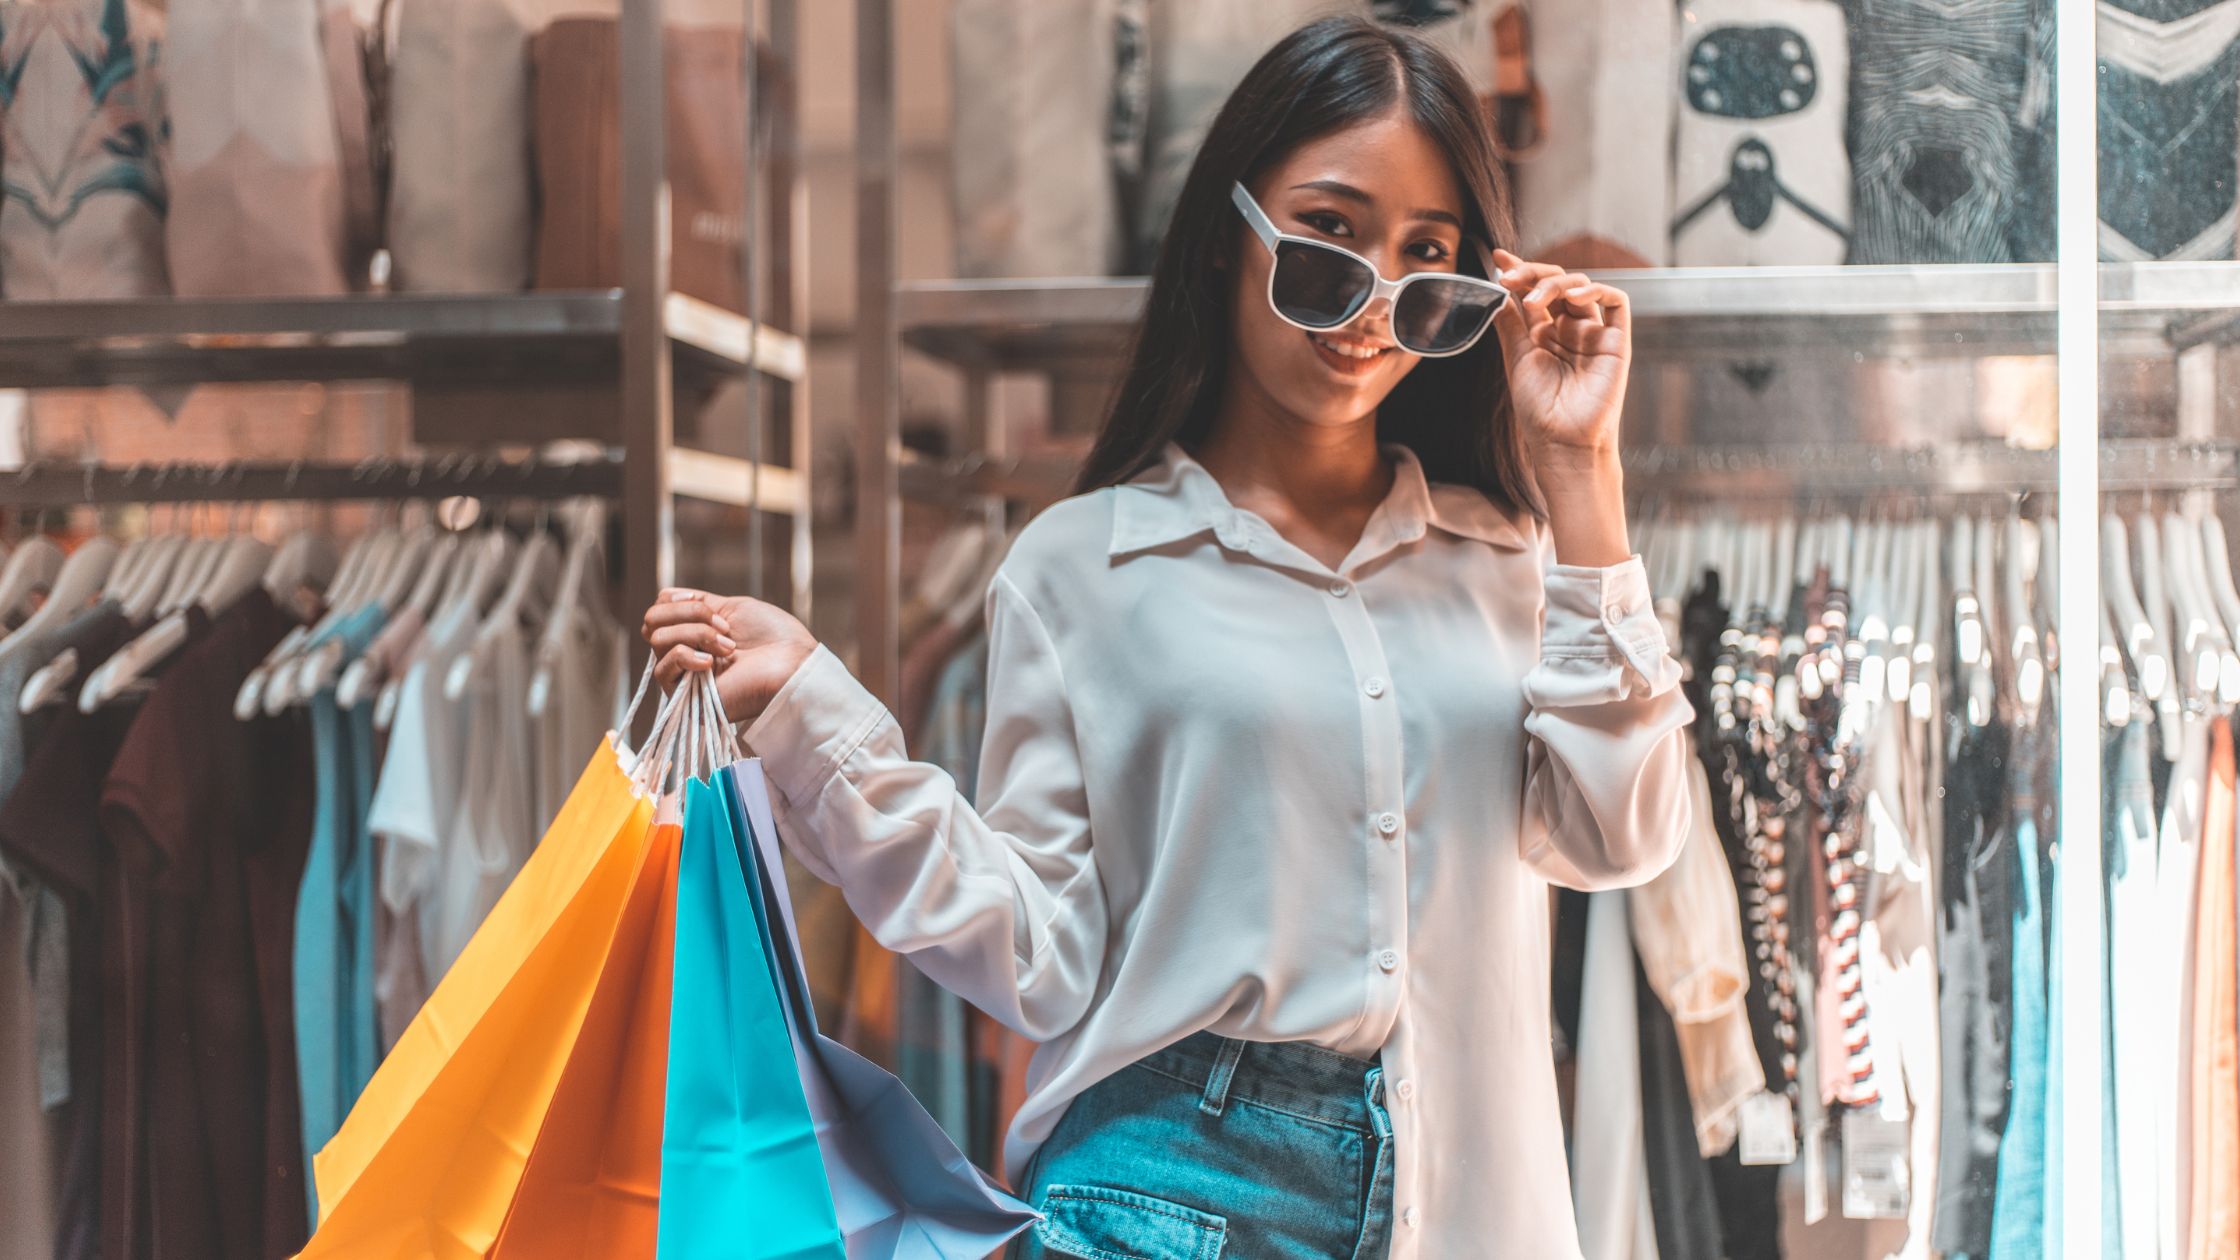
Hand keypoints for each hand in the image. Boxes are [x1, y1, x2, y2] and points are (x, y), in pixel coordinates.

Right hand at [641, 588, 817, 725]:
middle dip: (689, 614)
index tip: (715, 609)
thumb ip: (695, 603)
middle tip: (724, 628)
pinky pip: (663, 669)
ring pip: (657, 640)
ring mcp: (685, 676)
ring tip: (728, 647)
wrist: (793, 664)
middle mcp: (687, 654)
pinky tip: (713, 664)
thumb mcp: (731, 607)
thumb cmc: (774, 636)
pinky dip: (687, 656)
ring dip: (696, 634)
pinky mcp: (686, 699)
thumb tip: (665, 598)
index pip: (659, 610)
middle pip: (652, 622)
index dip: (680, 601)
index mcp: (696, 633)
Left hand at [1488, 251, 1631, 457]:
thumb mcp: (1517, 358)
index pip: (1534, 292)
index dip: (1520, 272)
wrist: (1562, 441)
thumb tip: (1496, 291)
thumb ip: (1510, 323)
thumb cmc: (1539, 409)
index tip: (1498, 259)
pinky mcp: (1616, 341)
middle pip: (1556, 284)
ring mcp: (1593, 333)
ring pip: (1581, 287)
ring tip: (1532, 300)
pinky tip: (1573, 297)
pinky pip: (1616, 302)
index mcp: (1545, 333)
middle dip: (1532, 274)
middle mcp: (1570, 329)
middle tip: (1508, 278)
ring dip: (1554, 284)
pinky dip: (1596, 291)